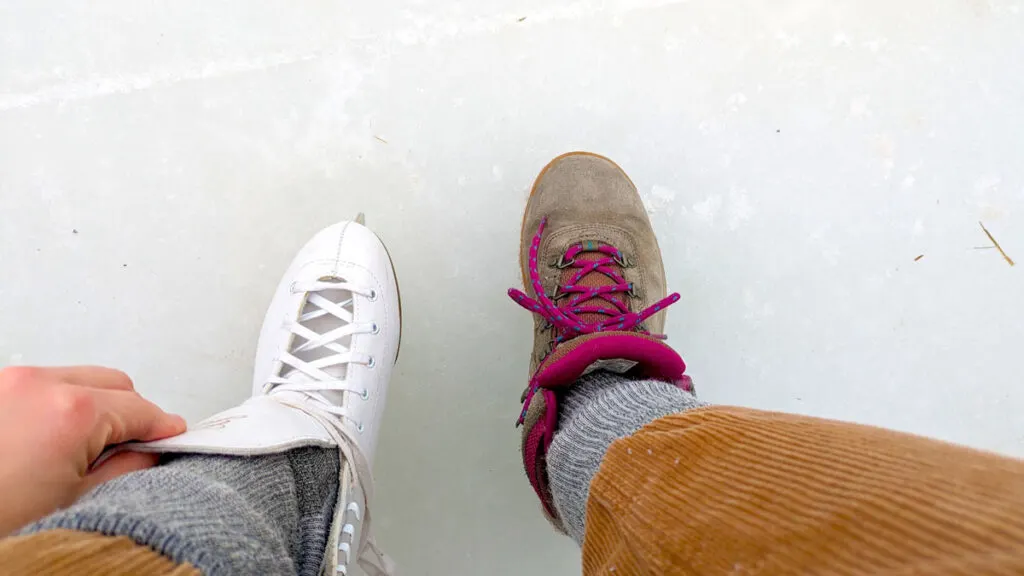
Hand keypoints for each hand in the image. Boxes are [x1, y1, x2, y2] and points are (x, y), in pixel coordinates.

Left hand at [0, 366, 185, 535]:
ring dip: (89, 407)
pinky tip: (45, 443)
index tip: (169, 439)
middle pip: (113, 383)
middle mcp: (38, 384)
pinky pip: (39, 386)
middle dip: (127, 412)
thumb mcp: (77, 502)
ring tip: (76, 452)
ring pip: (75, 380)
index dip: (162, 428)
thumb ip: (128, 468)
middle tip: (126, 451)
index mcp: (72, 411)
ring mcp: (7, 382)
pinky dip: (53, 406)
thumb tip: (147, 453)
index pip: (142, 407)